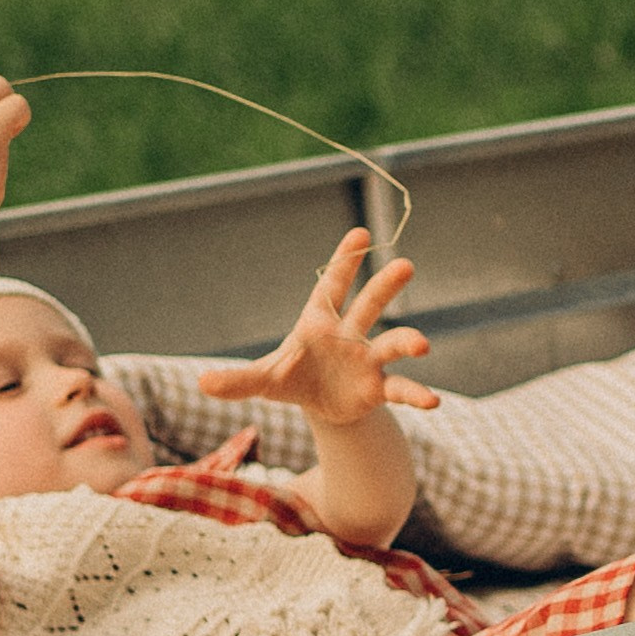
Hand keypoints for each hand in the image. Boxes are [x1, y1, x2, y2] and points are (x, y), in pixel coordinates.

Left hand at [195, 230, 439, 427]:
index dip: (345, 260)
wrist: (321, 403)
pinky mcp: (379, 388)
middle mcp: (350, 333)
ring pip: (392, 343)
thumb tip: (202, 382)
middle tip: (405, 264)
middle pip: (369, 304)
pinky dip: (416, 394)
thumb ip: (238, 380)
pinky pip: (401, 388)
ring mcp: (368, 359)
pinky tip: (432, 402)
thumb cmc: (292, 377)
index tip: (360, 232)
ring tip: (421, 344)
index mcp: (320, 321)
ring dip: (407, 341)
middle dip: (385, 285)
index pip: (331, 284)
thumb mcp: (264, 379)